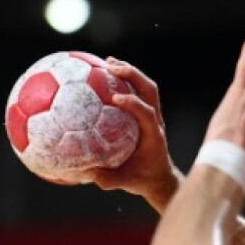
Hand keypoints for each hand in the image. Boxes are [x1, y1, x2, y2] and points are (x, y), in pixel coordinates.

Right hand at [89, 58, 178, 208]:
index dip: (134, 103)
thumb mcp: (125, 183)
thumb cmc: (142, 179)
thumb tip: (85, 171)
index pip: (148, 114)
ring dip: (129, 72)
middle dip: (133, 75)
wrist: (160, 178)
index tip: (115, 97)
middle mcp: (156, 122)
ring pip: (147, 87)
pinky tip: (103, 75)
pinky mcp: (147, 114)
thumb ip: (107, 179)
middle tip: (110, 66)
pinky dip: (123, 80)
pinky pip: (137, 92)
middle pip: (151, 91)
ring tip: (107, 62)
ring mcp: (153, 116)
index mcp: (154, 136)